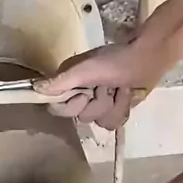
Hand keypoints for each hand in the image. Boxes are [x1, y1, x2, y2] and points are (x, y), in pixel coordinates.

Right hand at [35, 35, 168, 130]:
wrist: (148, 59)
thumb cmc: (116, 60)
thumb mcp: (86, 69)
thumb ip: (61, 81)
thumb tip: (34, 89)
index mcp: (69, 83)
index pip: (58, 108)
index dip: (72, 105)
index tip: (85, 94)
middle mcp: (80, 94)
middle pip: (80, 117)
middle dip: (98, 103)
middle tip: (107, 87)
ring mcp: (98, 103)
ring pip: (98, 122)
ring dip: (113, 105)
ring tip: (121, 89)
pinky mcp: (114, 109)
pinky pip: (112, 123)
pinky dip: (122, 109)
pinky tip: (128, 95)